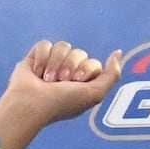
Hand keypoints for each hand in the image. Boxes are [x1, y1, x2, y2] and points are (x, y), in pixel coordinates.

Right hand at [0, 39, 117, 144]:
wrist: (31, 103)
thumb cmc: (61, 103)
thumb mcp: (95, 94)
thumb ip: (112, 75)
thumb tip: (118, 53)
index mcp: (82, 83)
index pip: (92, 63)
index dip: (86, 70)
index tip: (76, 82)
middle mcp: (68, 72)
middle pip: (79, 53)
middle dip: (69, 67)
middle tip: (59, 82)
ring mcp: (52, 64)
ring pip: (63, 46)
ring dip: (55, 63)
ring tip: (46, 79)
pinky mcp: (35, 57)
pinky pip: (45, 44)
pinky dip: (41, 58)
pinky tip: (36, 71)